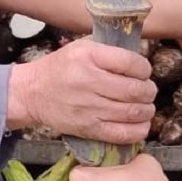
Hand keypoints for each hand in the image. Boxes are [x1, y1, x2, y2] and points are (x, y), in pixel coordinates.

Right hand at [7, 37, 156, 143]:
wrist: (33, 92)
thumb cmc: (61, 67)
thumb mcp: (82, 47)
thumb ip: (109, 49)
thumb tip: (141, 55)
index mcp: (89, 56)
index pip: (131, 62)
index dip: (145, 68)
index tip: (143, 71)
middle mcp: (88, 81)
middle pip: (135, 90)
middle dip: (148, 91)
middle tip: (147, 90)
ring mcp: (88, 108)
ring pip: (133, 112)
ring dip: (147, 110)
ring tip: (145, 106)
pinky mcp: (87, 128)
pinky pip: (122, 133)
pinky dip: (139, 130)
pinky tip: (140, 123)